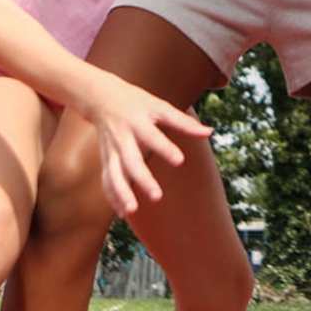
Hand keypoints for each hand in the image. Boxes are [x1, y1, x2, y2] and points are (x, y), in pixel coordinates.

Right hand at [86, 73, 212, 216]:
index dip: (165, 148)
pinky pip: (107, 180)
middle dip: (141, 179)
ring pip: (113, 174)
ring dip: (121, 193)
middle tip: (157, 196)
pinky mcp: (105, 159)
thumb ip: (184, 123)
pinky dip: (113, 196)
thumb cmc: (137, 102)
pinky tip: (124, 213)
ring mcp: (111, 150)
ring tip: (133, 210)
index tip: (180, 161)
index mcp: (138, 122)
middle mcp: (123, 138)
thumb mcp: (160, 106)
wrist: (100, 97)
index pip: (152, 136)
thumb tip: (210, 132)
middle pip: (130, 161)